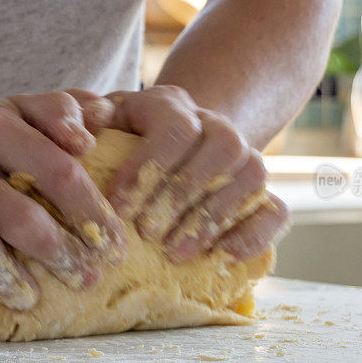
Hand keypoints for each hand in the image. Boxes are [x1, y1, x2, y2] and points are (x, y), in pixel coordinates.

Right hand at [0, 91, 125, 308]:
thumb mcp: (21, 123)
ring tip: (32, 299)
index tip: (117, 239)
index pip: (53, 161)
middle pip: (19, 207)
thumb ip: (63, 112)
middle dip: (63, 249)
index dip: (91, 203)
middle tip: (91, 279)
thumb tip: (106, 112)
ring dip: (8, 274)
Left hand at [104, 85, 289, 261]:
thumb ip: (86, 117)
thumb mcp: (103, 122)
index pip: (175, 128)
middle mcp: (218, 125)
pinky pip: (275, 210)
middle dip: (182, 197)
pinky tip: (222, 257)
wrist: (174, 142)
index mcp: (174, 105)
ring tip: (176, 253)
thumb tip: (87, 122)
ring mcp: (246, 156)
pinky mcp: (262, 192)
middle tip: (148, 233)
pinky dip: (254, 235)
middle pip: (220, 150)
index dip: (149, 169)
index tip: (120, 208)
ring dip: (213, 218)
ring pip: (251, 176)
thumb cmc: (126, 139)